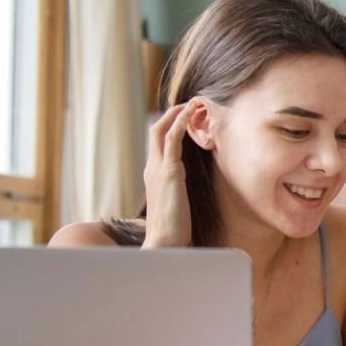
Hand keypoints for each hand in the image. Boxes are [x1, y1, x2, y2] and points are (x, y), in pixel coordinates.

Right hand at [141, 103, 194, 247]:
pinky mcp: (168, 172)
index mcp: (153, 176)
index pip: (158, 144)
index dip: (170, 128)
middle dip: (171, 114)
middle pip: (155, 131)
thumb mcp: (177, 208)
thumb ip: (179, 196)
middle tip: (190, 104)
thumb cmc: (172, 231)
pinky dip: (180, 123)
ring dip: (177, 113)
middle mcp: (152, 169)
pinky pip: (171, 139)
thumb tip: (188, 197)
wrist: (164, 243)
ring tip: (194, 103)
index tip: (186, 118)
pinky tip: (190, 113)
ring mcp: (157, 169)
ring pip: (161, 130)